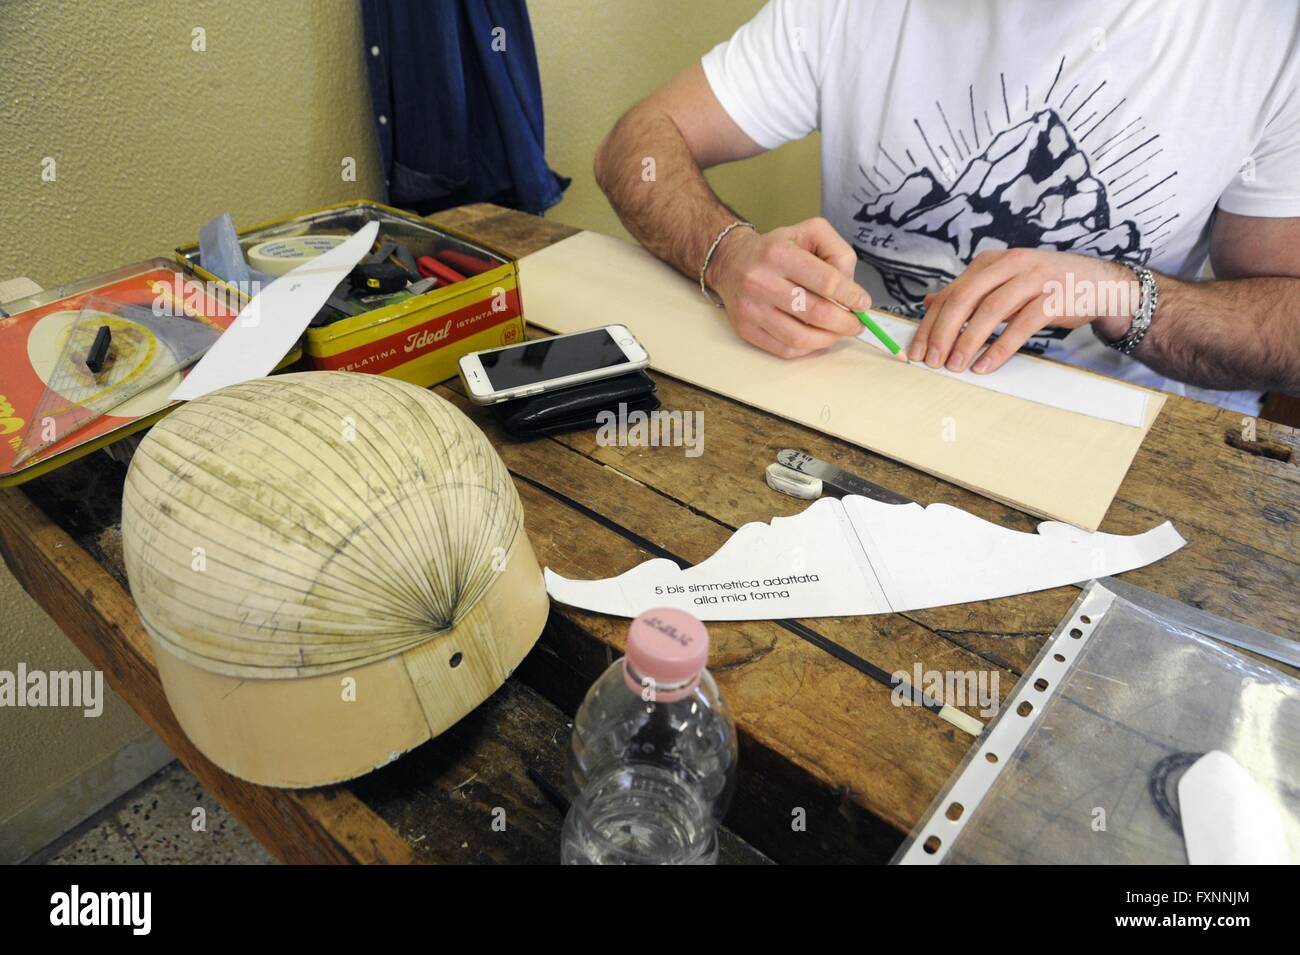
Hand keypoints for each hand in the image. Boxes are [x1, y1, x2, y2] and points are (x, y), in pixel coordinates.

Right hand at [706, 217, 871, 357]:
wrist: (731, 262)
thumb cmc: (778, 249)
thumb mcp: (810, 232)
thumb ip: (837, 253)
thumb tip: (851, 288)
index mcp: (779, 253)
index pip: (826, 281)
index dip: (851, 296)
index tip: (863, 303)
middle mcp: (761, 281)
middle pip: (815, 312)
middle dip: (844, 322)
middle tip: (856, 324)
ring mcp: (751, 308)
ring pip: (800, 336)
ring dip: (828, 339)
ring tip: (838, 333)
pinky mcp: (745, 328)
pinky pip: (784, 348)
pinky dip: (807, 347)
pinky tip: (816, 337)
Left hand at [908, 248, 1134, 372]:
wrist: (1100, 283)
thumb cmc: (1045, 287)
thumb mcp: (1003, 284)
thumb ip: (968, 293)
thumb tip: (928, 303)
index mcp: (991, 262)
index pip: (951, 293)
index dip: (930, 324)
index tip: (917, 350)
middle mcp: (1010, 264)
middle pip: (964, 299)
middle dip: (942, 333)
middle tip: (931, 361)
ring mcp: (1033, 279)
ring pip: (990, 310)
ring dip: (967, 342)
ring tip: (954, 366)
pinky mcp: (1053, 298)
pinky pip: (1021, 325)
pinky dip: (999, 348)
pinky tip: (984, 365)